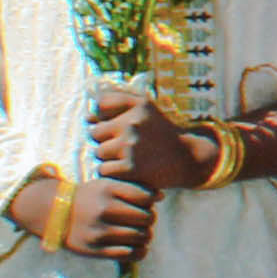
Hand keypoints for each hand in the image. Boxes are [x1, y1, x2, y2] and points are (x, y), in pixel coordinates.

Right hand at [46, 172, 159, 266]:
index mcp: (108, 189)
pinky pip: (130, 254)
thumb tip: (161, 196)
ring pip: (141, 237)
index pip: (147, 197)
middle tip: (143, 221)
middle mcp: (104, 209)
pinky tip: (137, 247)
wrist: (52, 212)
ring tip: (140, 234)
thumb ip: (133, 187)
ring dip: (146, 236)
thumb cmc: (89, 197)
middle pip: (147, 218)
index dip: (151, 202)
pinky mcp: (94, 250)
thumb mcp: (106, 184)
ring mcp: (99, 231)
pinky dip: (140, 252)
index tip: (144, 204)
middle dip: (149, 220)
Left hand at [95, 84, 212, 192]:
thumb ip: (118, 104)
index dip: (105, 116)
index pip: (101, 105)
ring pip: (99, 152)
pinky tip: (131, 170)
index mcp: (138, 105)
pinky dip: (114, 173)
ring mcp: (130, 146)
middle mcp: (133, 123)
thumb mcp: (147, 110)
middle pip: (95, 133)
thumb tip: (87, 118)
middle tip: (127, 145)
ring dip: (110, 157)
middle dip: (107, 139)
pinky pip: (104, 170)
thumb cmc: (162, 133)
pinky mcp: (129, 167)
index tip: (119, 124)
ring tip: (131, 157)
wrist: (189, 158)